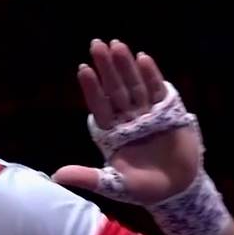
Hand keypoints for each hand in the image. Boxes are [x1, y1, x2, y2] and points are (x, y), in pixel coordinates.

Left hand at [53, 39, 200, 204]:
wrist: (178, 190)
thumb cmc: (144, 189)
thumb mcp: (114, 185)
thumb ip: (88, 177)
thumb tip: (55, 176)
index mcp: (112, 134)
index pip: (99, 106)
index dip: (92, 89)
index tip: (83, 69)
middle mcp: (127, 120)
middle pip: (115, 90)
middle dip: (106, 68)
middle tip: (96, 44)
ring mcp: (147, 114)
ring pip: (134, 86)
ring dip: (126, 66)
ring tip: (117, 45)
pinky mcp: (168, 112)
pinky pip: (157, 91)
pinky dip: (151, 75)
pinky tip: (143, 59)